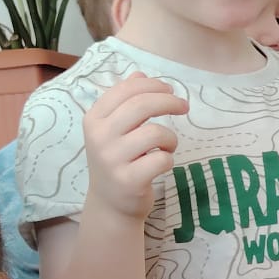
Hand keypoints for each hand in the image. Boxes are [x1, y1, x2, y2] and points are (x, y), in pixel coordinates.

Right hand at [81, 73, 188, 220]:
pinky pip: (162, 158)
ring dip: (170, 137)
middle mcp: (100, 137)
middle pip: (141, 106)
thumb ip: (125, 101)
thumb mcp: (113, 129)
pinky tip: (162, 162)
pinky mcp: (129, 180)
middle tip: (184, 106)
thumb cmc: (117, 161)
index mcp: (94, 119)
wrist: (110, 204)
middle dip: (169, 101)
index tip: (170, 90)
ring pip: (155, 133)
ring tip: (168, 145)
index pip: (126, 90)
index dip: (152, 85)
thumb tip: (140, 74)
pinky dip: (169, 158)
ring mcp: (112, 159)